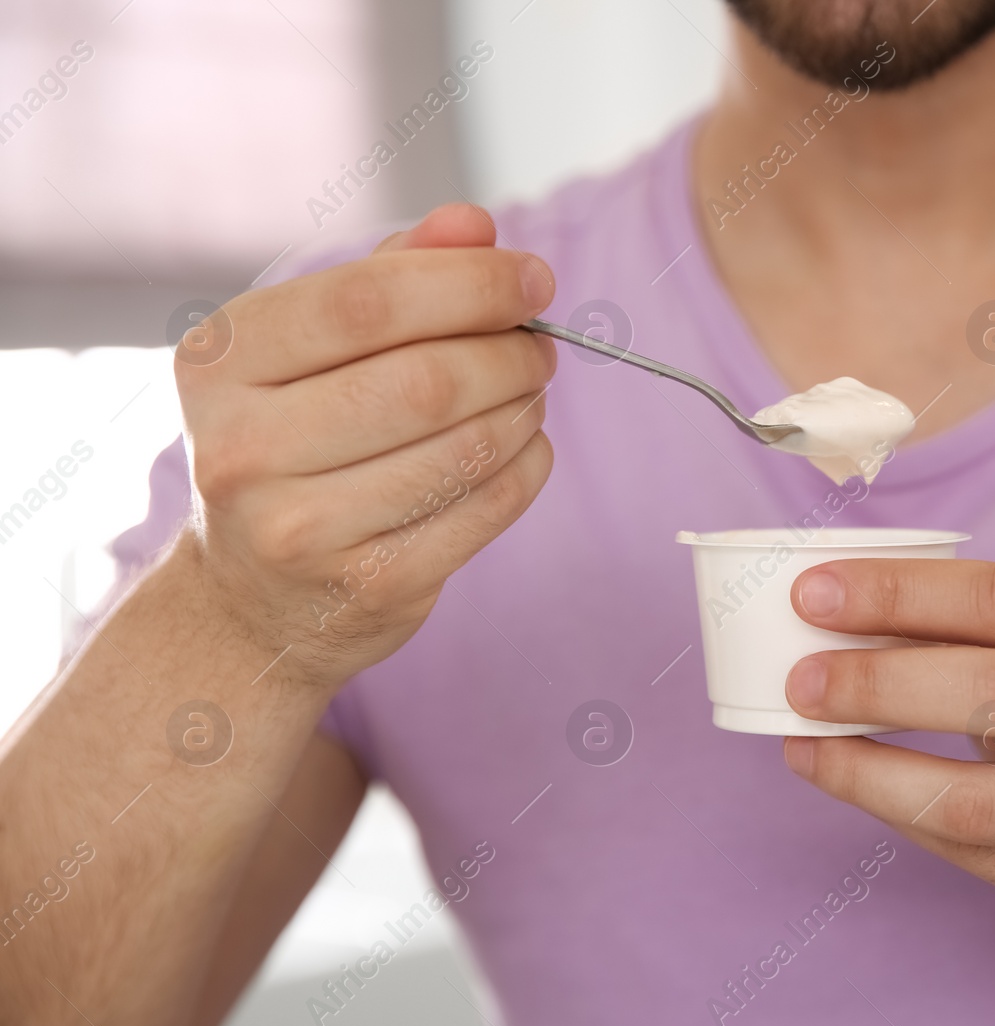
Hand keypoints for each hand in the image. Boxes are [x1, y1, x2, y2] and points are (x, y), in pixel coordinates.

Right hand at [172, 203, 556, 690]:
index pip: (367, 302)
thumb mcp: (309, 348)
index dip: (470, 282)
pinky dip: (527, 466)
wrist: (250, 597)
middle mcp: (244, 448)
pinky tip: (522, 446)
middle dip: (509, 352)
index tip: (534, 278)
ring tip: (528, 392)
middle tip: (538, 345)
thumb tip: (473, 225)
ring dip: (524, 408)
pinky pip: (486, 508)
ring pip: (466, 447)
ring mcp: (301, 529)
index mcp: (221, 363)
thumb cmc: (292, 441)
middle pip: (427, 380)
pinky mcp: (368, 588)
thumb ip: (391, 275)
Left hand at [780, 559, 994, 961]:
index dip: (900, 591)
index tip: (817, 592)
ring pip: (972, 791)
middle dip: (876, 678)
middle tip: (801, 676)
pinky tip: (848, 785)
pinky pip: (972, 851)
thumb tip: (851, 619)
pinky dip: (895, 814)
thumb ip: (994, 641)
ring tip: (803, 738)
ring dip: (869, 766)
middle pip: (988, 688)